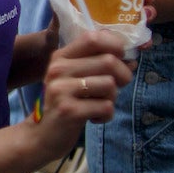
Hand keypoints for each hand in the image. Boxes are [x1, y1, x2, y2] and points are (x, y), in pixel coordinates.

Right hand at [35, 29, 131, 156]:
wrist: (41, 135)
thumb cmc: (66, 103)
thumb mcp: (75, 77)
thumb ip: (98, 64)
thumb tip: (132, 60)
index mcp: (61, 57)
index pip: (93, 37)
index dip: (115, 46)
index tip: (119, 59)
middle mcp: (58, 69)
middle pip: (109, 61)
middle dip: (123, 76)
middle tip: (113, 89)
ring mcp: (61, 89)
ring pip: (110, 84)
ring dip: (112, 98)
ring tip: (98, 104)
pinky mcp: (68, 110)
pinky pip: (106, 107)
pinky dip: (106, 115)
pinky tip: (93, 117)